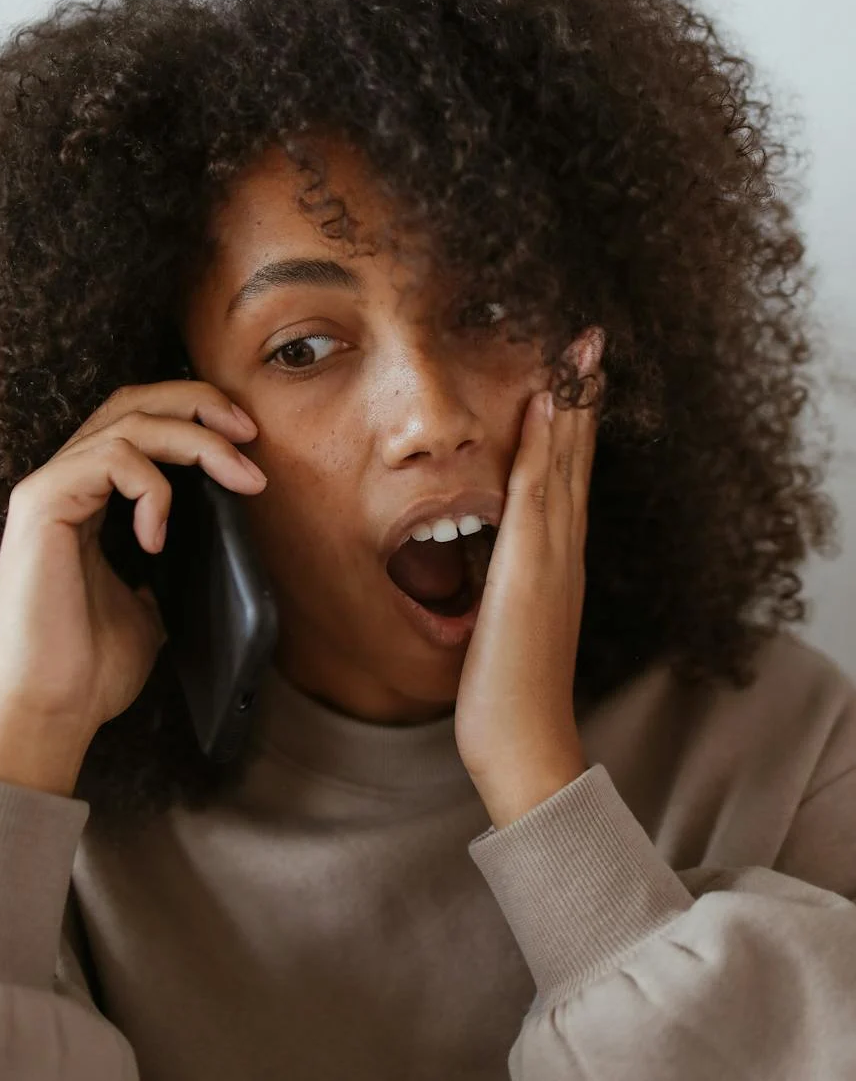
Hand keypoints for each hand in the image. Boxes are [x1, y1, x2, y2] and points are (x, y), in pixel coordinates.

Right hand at [0, 377, 266, 790]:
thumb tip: (214, 553)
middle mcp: (64, 482)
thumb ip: (169, 568)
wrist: (49, 710)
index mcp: (88, 499)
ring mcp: (48, 488)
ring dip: (197, 442)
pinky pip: (111, 460)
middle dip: (199, 403)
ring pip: (130, 422)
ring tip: (239, 479)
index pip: (139, 422)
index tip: (249, 443)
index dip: (195, 416)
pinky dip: (152, 489)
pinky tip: (157, 536)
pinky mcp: (41, 503)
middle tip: (249, 432)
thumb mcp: (151, 608)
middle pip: (133, 400)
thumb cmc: (90, 669)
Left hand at [454, 328, 605, 827]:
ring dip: (573, 402)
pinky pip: (539, 490)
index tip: (574, 377)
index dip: (572, 425)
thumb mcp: (502, 624)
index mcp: (555, 560)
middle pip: (576, 457)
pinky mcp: (533, 567)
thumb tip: (489, 569)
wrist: (524, 741)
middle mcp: (562, 549)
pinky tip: (548, 404)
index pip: (565, 477)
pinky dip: (549, 444)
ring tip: (581, 350)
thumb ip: (502, 588)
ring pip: (565, 462)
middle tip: (592, 340)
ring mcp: (552, 556)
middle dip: (583, 397)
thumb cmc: (505, 691)